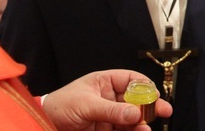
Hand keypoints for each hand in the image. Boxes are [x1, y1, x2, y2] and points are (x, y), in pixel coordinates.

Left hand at [43, 70, 171, 130]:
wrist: (41, 125)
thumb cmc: (59, 106)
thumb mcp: (86, 105)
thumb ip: (111, 110)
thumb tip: (135, 113)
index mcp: (105, 82)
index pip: (131, 80)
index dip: (145, 86)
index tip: (155, 94)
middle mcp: (109, 97)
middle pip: (135, 100)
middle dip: (149, 105)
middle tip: (164, 111)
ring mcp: (108, 114)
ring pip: (131, 117)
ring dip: (141, 122)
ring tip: (145, 128)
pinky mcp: (104, 130)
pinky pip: (123, 130)